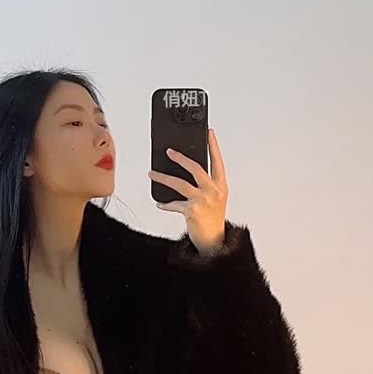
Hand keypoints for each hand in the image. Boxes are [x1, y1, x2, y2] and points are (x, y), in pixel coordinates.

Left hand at [148, 126, 228, 253]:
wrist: (214, 241)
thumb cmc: (213, 218)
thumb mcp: (215, 198)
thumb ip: (206, 184)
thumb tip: (187, 168)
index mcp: (221, 185)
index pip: (217, 161)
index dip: (213, 146)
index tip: (209, 132)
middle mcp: (214, 191)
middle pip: (195, 168)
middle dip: (180, 158)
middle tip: (169, 151)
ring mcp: (203, 200)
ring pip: (179, 183)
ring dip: (162, 177)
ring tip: (151, 173)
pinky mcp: (191, 211)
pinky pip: (174, 203)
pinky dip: (165, 204)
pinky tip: (159, 203)